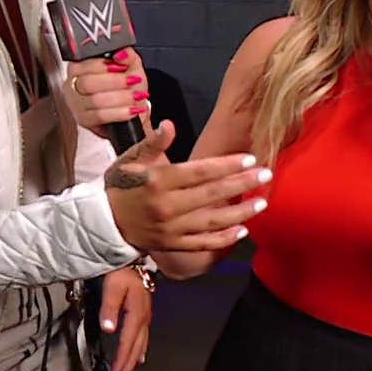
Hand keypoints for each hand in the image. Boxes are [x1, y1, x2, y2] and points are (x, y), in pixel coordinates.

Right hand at [63, 49, 148, 136]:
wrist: (131, 108)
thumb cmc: (127, 87)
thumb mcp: (131, 66)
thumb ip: (128, 56)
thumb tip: (121, 53)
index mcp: (80, 66)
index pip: (84, 64)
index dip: (104, 66)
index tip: (122, 67)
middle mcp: (73, 84)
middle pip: (88, 83)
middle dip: (114, 82)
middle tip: (132, 81)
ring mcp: (76, 104)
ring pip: (95, 100)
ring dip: (120, 98)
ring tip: (136, 96)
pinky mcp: (84, 120)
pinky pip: (100, 116)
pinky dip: (119, 113)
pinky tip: (130, 110)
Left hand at [96, 266, 150, 370]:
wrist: (133, 257)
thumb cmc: (121, 271)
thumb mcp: (112, 286)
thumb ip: (110, 307)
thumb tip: (109, 329)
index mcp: (136, 315)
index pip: (127, 343)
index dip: (121, 361)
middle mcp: (143, 319)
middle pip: (135, 348)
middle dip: (127, 367)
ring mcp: (145, 317)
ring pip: (140, 345)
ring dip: (132, 362)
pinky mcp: (143, 313)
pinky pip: (143, 338)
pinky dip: (139, 350)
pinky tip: (139, 356)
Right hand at [102, 120, 270, 252]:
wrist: (104, 222)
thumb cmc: (121, 185)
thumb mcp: (131, 159)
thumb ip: (153, 143)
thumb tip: (170, 125)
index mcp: (159, 181)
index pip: (199, 172)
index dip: (226, 165)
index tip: (249, 158)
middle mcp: (167, 206)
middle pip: (212, 194)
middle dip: (242, 184)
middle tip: (267, 174)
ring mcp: (172, 229)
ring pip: (213, 221)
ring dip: (241, 212)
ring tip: (262, 202)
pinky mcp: (174, 245)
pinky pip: (204, 243)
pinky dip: (225, 239)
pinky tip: (244, 230)